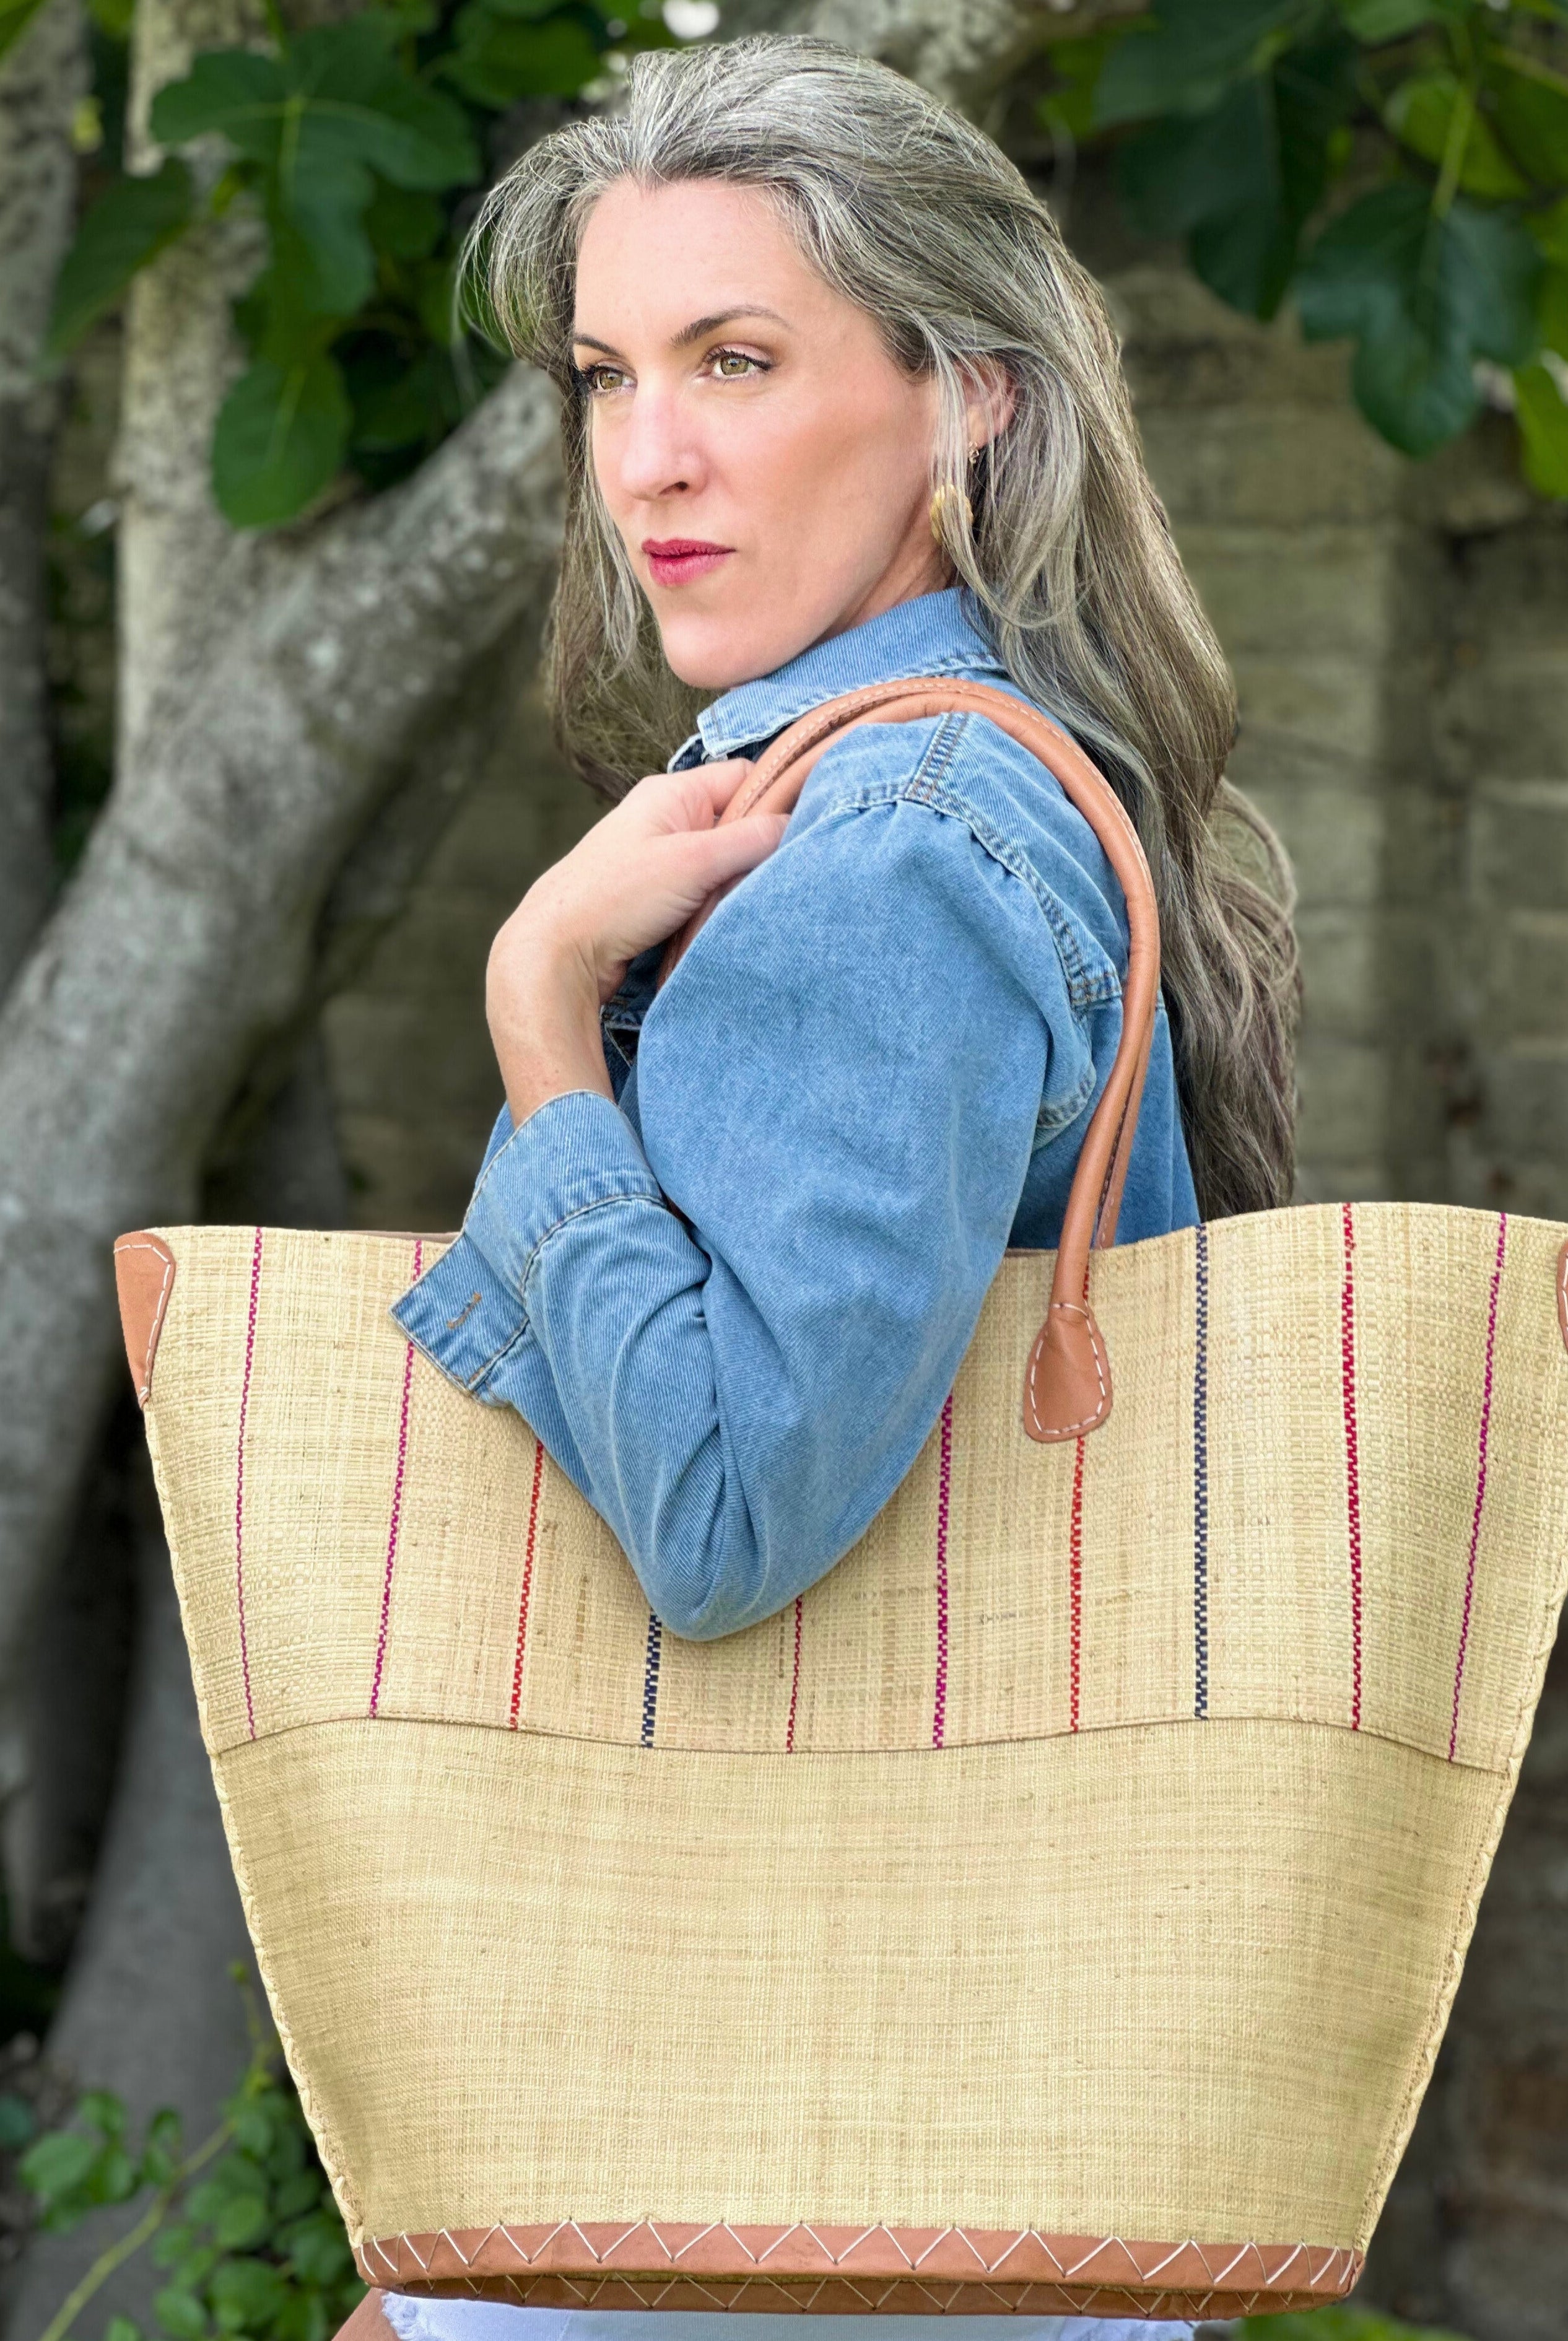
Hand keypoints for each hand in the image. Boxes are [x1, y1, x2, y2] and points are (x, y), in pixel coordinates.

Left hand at [487, 759, 786, 1126]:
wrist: (553, 955)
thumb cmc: (613, 898)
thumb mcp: (693, 861)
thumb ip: (750, 839)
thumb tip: (797, 823)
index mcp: (671, 793)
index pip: (746, 776)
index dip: (782, 796)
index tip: (811, 825)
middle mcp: (666, 820)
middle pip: (738, 821)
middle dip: (763, 848)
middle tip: (786, 873)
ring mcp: (661, 860)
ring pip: (724, 863)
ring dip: (740, 884)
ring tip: (755, 902)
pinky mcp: (656, 899)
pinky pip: (705, 894)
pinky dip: (719, 907)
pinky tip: (729, 921)